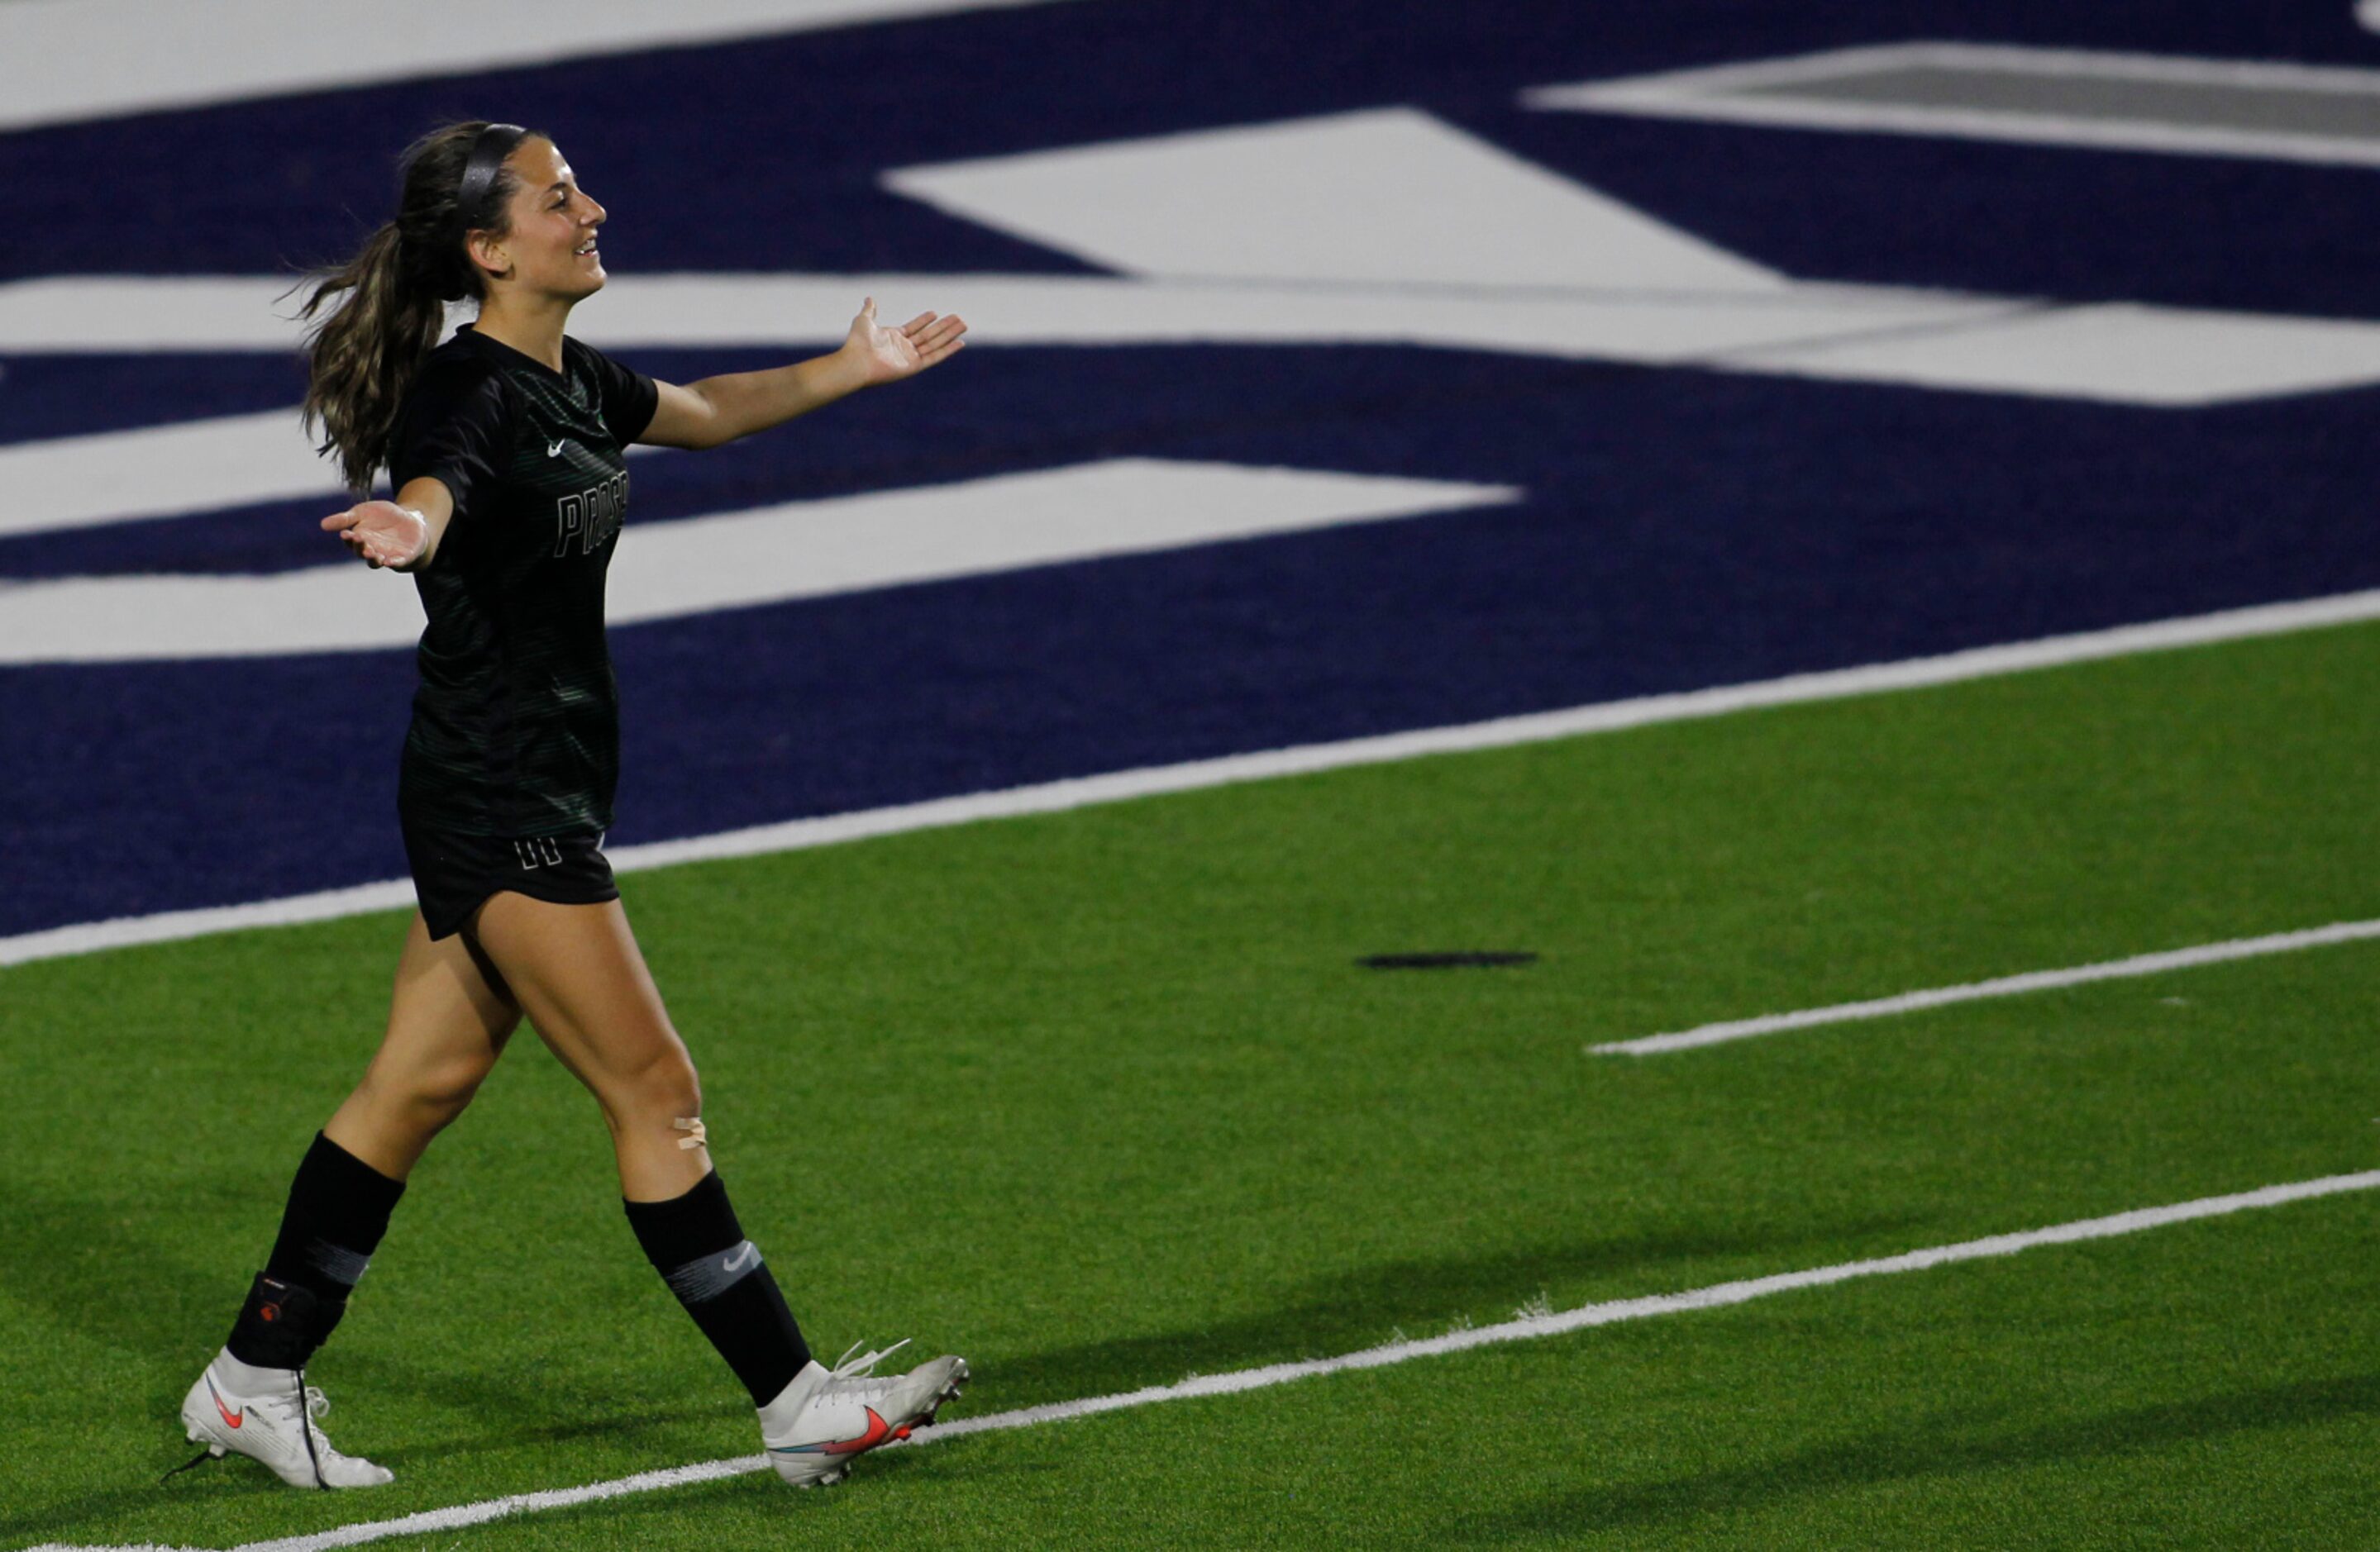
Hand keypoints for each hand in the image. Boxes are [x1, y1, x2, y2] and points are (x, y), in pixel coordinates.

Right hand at [321, 499, 431, 569]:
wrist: (409, 519)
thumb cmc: (382, 517)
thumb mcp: (362, 513)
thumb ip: (345, 519)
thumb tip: (322, 525)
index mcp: (359, 539)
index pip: (350, 541)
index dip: (348, 539)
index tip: (345, 533)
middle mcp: (370, 549)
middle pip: (361, 552)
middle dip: (359, 547)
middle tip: (359, 539)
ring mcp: (386, 555)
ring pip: (376, 561)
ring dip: (372, 558)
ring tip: (371, 553)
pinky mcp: (402, 557)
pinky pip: (397, 563)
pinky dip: (393, 563)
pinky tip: (389, 562)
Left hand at [843, 296, 966, 386]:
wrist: (856, 361)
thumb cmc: (857, 342)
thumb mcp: (864, 320)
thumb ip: (870, 310)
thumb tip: (869, 299)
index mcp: (894, 338)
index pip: (914, 328)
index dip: (925, 321)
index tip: (935, 313)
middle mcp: (904, 348)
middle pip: (929, 335)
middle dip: (944, 327)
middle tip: (959, 318)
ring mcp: (910, 358)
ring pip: (935, 344)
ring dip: (950, 335)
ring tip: (963, 325)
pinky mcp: (914, 367)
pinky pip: (935, 357)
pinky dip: (948, 350)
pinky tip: (960, 342)